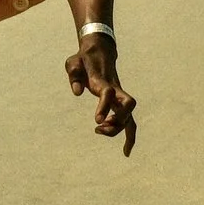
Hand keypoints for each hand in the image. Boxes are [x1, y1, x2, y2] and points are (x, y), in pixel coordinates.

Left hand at [65, 35, 137, 155]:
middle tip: (99, 128)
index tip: (96, 121)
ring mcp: (120, 97)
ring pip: (130, 116)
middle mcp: (116, 90)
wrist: (99, 53)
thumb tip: (77, 92)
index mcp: (104, 81)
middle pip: (128, 106)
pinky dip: (129, 136)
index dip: (104, 107)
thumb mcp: (74, 62)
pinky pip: (129, 121)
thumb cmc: (84, 60)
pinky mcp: (119, 103)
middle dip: (118, 122)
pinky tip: (126, 151)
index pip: (109, 94)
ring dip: (120, 130)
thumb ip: (74, 74)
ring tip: (101, 133)